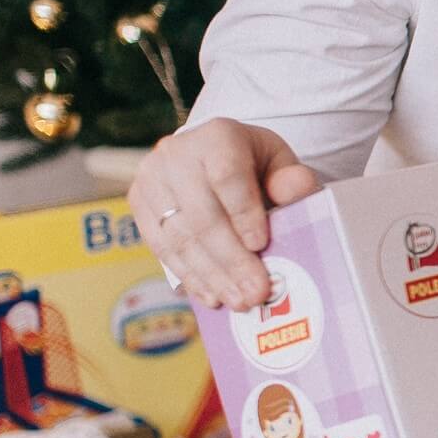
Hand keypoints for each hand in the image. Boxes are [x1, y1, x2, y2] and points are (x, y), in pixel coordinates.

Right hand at [128, 117, 321, 309]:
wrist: (211, 157)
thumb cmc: (254, 165)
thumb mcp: (279, 164)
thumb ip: (292, 178)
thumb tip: (299, 187)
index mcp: (217, 136)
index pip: (226, 176)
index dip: (242, 212)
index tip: (260, 246)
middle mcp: (176, 153)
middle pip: (201, 214)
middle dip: (231, 259)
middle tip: (256, 292)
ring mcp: (151, 179)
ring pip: (180, 236)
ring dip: (211, 275)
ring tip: (239, 301)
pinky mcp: (138, 203)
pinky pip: (162, 247)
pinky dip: (189, 275)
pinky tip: (212, 296)